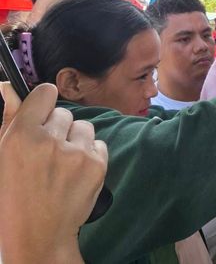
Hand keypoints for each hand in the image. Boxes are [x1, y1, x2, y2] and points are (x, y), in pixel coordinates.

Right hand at [0, 83, 107, 262]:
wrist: (38, 235)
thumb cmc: (13, 196)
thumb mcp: (2, 156)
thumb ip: (10, 119)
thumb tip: (7, 87)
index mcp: (20, 136)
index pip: (44, 93)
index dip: (43, 103)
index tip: (41, 114)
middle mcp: (50, 141)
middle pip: (64, 113)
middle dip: (57, 128)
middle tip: (46, 153)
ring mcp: (76, 153)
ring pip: (84, 127)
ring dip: (75, 140)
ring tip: (61, 164)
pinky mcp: (97, 165)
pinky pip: (98, 144)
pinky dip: (90, 155)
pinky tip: (75, 174)